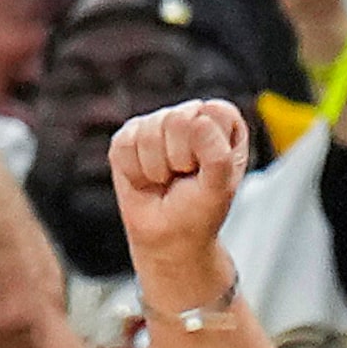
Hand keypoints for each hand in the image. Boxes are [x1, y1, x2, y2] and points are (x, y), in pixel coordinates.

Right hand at [110, 98, 247, 281]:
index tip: (207, 170)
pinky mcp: (128, 136)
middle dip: (178, 159)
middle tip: (183, 177)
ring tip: (165, 180)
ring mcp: (157, 123)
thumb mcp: (219, 188)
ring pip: (148, 133)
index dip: (207, 148)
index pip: (214, 112)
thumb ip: (217, 155)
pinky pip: (125, 146)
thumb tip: (197, 121)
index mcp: (221, 120)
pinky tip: (145, 180)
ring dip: (156, 169)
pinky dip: (134, 172)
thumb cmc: (199, 209)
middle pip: (176, 119)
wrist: (169, 235)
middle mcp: (190, 114)